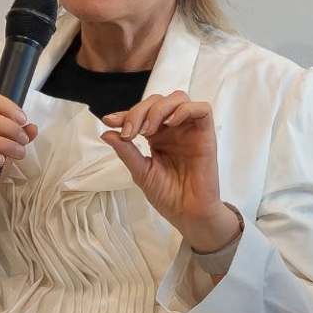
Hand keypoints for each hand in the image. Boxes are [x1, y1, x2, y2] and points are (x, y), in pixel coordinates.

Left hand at [98, 92, 237, 253]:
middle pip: (158, 101)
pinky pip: (202, 109)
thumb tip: (107, 132)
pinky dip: (184, 110)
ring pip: (178, 98)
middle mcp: (173, 129)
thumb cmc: (167, 195)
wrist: (187, 213)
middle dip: (139, 111)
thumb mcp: (141, 171)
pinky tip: (170, 124)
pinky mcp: (206, 134)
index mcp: (157, 136)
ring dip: (159, 109)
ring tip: (148, 131)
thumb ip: (126, 151)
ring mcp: (190, 130)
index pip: (141, 114)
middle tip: (130, 133)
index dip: (124, 113)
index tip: (109, 121)